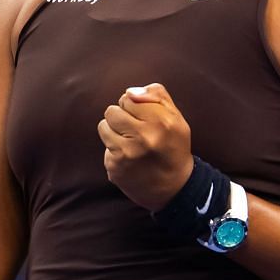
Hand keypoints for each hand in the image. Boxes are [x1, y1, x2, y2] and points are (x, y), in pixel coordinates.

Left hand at [97, 82, 194, 210]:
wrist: (175, 188)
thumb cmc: (174, 148)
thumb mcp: (176, 118)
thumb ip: (157, 96)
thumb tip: (131, 91)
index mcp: (161, 121)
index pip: (128, 98)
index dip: (134, 105)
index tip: (142, 116)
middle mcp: (143, 137)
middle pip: (111, 111)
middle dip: (121, 117)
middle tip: (134, 129)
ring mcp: (126, 154)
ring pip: (103, 127)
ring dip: (114, 132)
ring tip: (129, 141)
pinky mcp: (114, 168)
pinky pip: (105, 148)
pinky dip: (114, 151)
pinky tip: (129, 158)